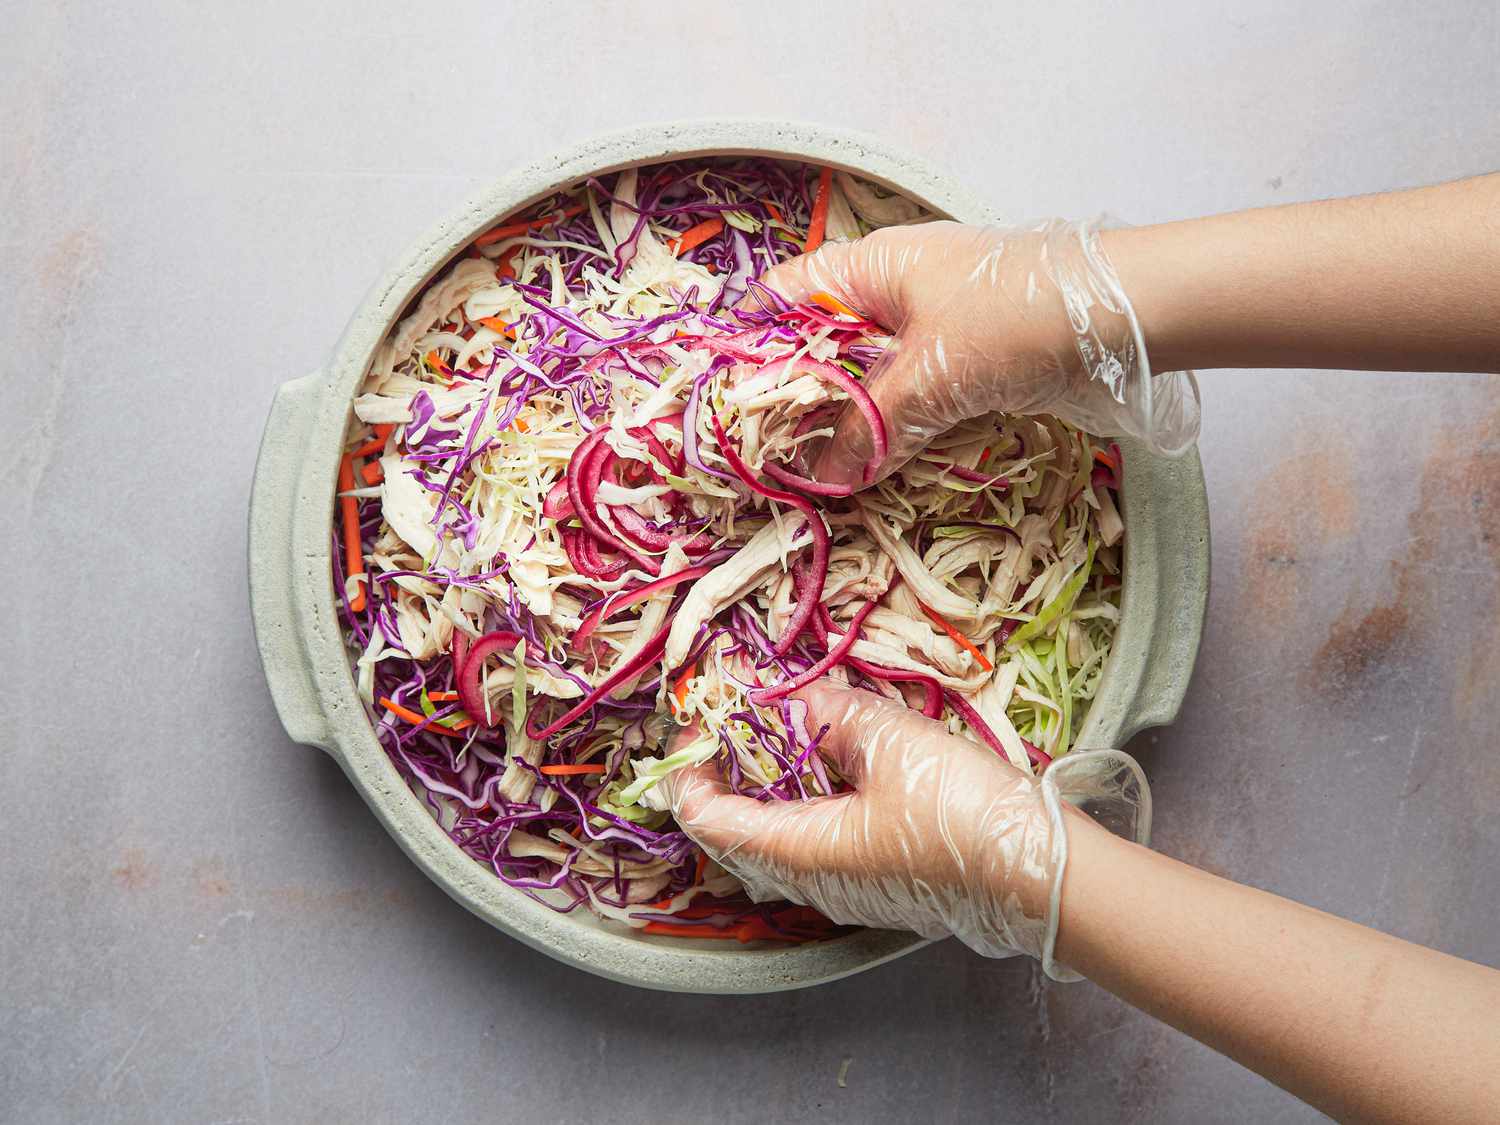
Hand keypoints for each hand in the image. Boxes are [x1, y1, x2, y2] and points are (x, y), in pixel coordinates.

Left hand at [662, 679, 1149, 974]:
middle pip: (737, 830)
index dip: (689, 771)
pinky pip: (815, 839)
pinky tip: (830, 759)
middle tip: (735, 718)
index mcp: (799, 854)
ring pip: (778, 835)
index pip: (708, 820)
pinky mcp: (877, 880)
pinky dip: (806, 796)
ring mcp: (845, 887)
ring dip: (769, 782)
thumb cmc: (964, 814)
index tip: (695, 724)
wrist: (1042, 876)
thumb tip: (792, 700)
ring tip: (779, 729)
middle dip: (727, 771)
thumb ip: (831, 715)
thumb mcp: (893, 743)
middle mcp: (811, 882)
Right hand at [754, 220, 1200, 486]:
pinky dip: (888, 432)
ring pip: (864, 380)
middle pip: (820, 346)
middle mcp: (892, 293)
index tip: (723, 406)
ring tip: (808, 477)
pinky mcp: (965, 363)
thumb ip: (869, 429)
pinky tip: (871, 470)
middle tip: (763, 459)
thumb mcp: (932, 375)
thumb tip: (820, 481)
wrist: (1132, 317)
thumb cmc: (1021, 318)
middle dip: (792, 400)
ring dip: (842, 425)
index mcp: (869, 269)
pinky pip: (908, 400)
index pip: (782, 298)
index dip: (748, 347)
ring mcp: (930, 328)